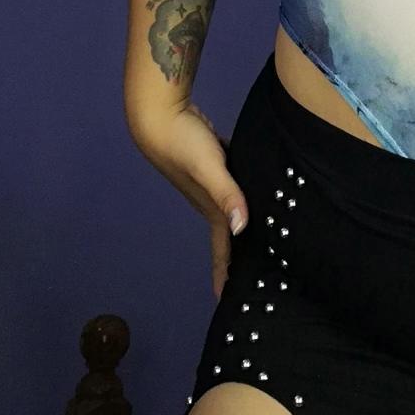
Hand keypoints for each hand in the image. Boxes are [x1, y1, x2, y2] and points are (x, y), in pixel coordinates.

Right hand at [131, 102, 248, 299]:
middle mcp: (210, 198)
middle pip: (228, 232)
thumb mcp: (208, 167)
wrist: (158, 115)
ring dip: (239, 224)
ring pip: (231, 208)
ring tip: (256, 237)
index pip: (223, 247)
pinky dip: (242, 195)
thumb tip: (242, 227)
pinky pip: (233, 184)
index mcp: (210, 206)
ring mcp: (209, 179)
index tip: (228, 300)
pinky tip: (254, 192)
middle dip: (236, 255)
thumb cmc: (182, 142)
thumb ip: (227, 194)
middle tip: (253, 274)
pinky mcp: (213, 160)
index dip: (226, 272)